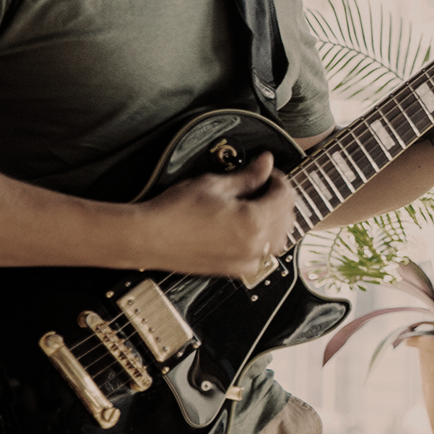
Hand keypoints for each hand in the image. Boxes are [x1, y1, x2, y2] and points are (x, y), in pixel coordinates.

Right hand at [137, 152, 297, 277]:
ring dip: (276, 222)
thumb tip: (265, 163)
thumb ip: (247, 176)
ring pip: (279, 240)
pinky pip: (262, 256)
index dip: (280, 180)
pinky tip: (247, 228)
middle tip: (264, 187)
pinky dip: (263, 241)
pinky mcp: (233, 270)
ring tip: (257, 206)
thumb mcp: (214, 185)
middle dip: (281, 200)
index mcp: (254, 222)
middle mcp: (255, 246)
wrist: (146, 238)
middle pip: (287, 219)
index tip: (269, 173)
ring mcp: (245, 262)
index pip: (286, 197)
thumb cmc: (173, 212)